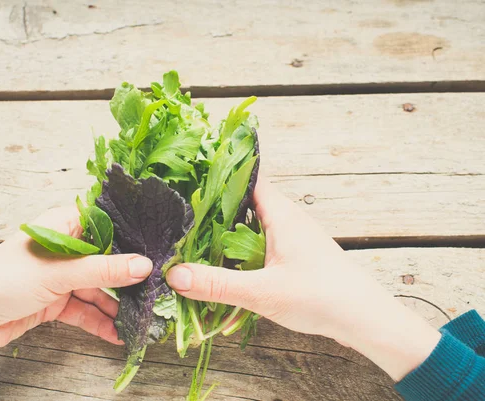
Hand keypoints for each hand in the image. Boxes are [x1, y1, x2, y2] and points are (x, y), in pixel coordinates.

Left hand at [0, 207, 151, 354]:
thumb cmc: (4, 279)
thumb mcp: (58, 272)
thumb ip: (103, 270)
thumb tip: (145, 265)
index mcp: (63, 225)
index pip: (107, 226)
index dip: (133, 238)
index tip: (161, 250)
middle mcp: (65, 248)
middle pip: (106, 260)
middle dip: (129, 278)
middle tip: (157, 290)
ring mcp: (60, 276)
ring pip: (98, 288)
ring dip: (117, 305)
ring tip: (141, 318)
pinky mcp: (56, 301)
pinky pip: (85, 310)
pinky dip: (100, 322)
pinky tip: (118, 333)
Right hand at [167, 178, 440, 381]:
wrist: (367, 320)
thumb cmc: (322, 297)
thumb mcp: (263, 292)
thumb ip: (217, 284)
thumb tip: (174, 275)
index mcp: (281, 213)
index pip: (246, 178)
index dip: (217, 175)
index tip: (186, 179)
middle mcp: (286, 219)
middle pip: (242, 204)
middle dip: (213, 212)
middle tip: (179, 218)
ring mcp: (291, 238)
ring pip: (250, 229)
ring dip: (226, 239)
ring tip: (193, 246)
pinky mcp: (294, 258)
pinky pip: (259, 249)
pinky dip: (240, 258)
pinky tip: (224, 277)